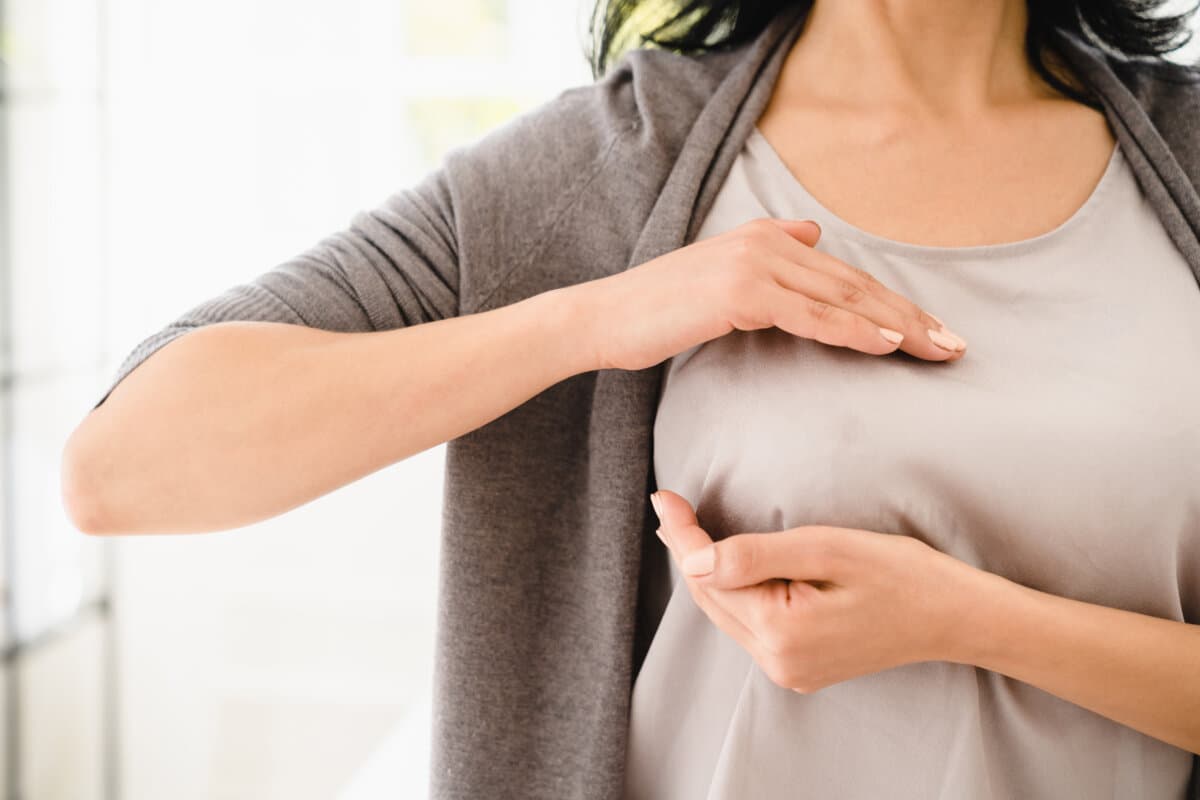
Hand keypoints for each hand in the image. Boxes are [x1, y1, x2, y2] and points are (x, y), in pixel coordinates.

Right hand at [570, 217, 966, 371]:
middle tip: (953, 344)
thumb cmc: (656, 310)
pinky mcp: (742, 292)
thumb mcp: (718, 273)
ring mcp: (755, 263)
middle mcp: (767, 241)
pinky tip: (889, 344)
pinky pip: (812, 316)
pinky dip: (855, 330)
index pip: (845, 275)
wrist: (604, 318)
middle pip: (855, 284)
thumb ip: (769, 254)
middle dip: (909, 316)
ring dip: (896, 325)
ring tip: (936, 348)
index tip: (931, 330)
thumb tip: (812, 235)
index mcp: (766, 236)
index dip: (892, 303)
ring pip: (843, 298)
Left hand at [650, 489, 979, 692]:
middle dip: (687, 549)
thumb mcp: (827, 549)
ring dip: (708, 570)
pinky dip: (734, 591)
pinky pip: (750, 624)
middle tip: (668, 505)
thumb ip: (755, 555)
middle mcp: (778, 661)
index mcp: (781, 632)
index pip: (709, 575)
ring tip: (686, 527)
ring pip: (726, 612)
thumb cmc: (901, 573)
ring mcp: (789, 670)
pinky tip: (729, 563)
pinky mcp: (800, 668)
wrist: (954, 616)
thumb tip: (694, 557)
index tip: (662, 496)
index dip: (682, 533)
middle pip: (711, 598)